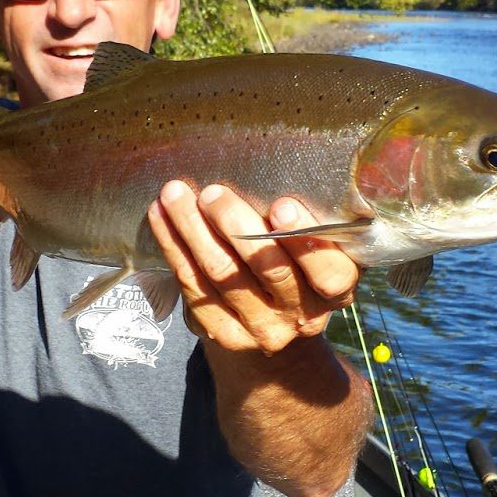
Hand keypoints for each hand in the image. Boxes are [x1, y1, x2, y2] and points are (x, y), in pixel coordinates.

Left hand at [148, 180, 358, 354]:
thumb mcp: (322, 246)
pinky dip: (174, 247)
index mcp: (335, 289)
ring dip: (193, 230)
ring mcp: (262, 329)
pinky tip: (161, 216)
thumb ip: (315, 219)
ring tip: (175, 195)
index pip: (329, 272)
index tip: (281, 206)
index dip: (305, 240)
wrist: (275, 320)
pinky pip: (193, 286)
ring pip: (223, 275)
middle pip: (268, 269)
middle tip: (212, 193)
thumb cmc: (298, 262)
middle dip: (236, 226)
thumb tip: (308, 163)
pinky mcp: (225, 333)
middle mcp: (302, 315)